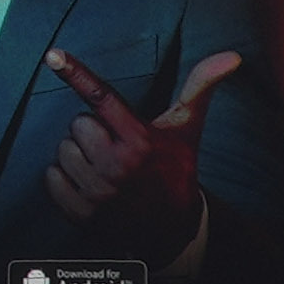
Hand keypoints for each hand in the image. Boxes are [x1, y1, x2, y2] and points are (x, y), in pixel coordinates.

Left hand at [37, 48, 245, 251]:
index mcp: (141, 140)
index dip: (77, 74)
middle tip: (114, 145)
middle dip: (91, 131)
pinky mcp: (83, 212)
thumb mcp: (186, 129)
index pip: (102, 98)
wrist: (172, 228)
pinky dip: (64, 178)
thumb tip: (231, 56)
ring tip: (104, 166)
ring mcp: (99, 191)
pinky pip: (51, 178)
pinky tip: (89, 183)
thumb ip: (201, 88)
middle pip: (77, 123)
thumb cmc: (176, 168)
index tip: (53, 55)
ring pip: (63, 150)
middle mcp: (118, 166)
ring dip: (78, 155)